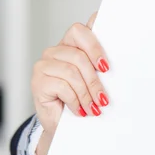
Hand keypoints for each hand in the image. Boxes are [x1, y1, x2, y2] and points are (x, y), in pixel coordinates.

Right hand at [31, 12, 109, 154]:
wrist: (62, 124)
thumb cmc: (81, 99)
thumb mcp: (93, 81)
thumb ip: (100, 65)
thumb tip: (117, 61)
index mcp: (71, 45)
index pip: (80, 30)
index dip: (95, 45)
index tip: (106, 66)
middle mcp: (56, 51)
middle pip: (78, 55)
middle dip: (94, 79)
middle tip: (103, 98)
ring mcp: (44, 64)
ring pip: (71, 72)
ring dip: (86, 93)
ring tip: (93, 108)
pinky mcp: (38, 80)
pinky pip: (62, 86)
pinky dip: (75, 100)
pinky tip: (80, 110)